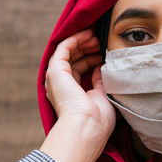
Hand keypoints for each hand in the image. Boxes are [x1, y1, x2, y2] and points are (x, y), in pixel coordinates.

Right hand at [40, 29, 115, 161]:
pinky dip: (75, 39)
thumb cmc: (98, 118)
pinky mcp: (56, 71)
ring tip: (97, 36)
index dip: (92, 58)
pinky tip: (88, 34)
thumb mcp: (103, 95)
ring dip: (82, 42)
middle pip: (74, 60)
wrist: (88, 126)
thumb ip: (100, 80)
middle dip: (88, 48)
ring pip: (68, 52)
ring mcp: (57, 78)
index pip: (80, 70)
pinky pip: (63, 48)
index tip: (105, 52)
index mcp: (73, 94)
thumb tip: (101, 67)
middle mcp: (62, 86)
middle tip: (102, 41)